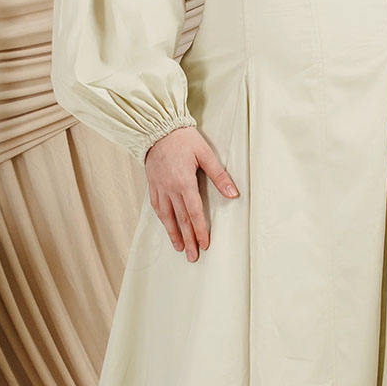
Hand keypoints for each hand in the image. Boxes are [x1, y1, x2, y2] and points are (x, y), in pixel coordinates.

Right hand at [143, 126, 239, 261]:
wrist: (159, 128)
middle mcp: (170, 189)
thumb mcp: (205, 154)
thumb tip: (233, 193)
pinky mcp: (152, 185)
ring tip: (179, 248)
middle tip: (193, 257)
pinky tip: (166, 226)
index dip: (201, 230)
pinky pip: (156, 207)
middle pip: (181, 219)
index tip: (205, 244)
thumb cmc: (183, 139)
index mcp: (184, 182)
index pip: (195, 212)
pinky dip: (162, 219)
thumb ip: (219, 175)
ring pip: (167, 216)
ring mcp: (159, 188)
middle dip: (188, 239)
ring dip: (174, 234)